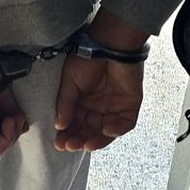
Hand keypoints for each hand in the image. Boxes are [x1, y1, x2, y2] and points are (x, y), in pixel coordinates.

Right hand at [54, 9, 147, 151]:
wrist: (111, 44)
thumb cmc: (88, 59)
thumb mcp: (69, 81)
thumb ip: (66, 104)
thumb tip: (59, 126)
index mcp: (82, 103)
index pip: (74, 124)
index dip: (66, 135)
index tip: (59, 143)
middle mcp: (97, 108)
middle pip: (88, 131)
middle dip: (79, 139)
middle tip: (69, 145)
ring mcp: (114, 108)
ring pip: (105, 132)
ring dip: (96, 140)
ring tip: (86, 145)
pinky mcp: (130, 106)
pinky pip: (124, 124)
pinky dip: (116, 130)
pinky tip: (106, 129)